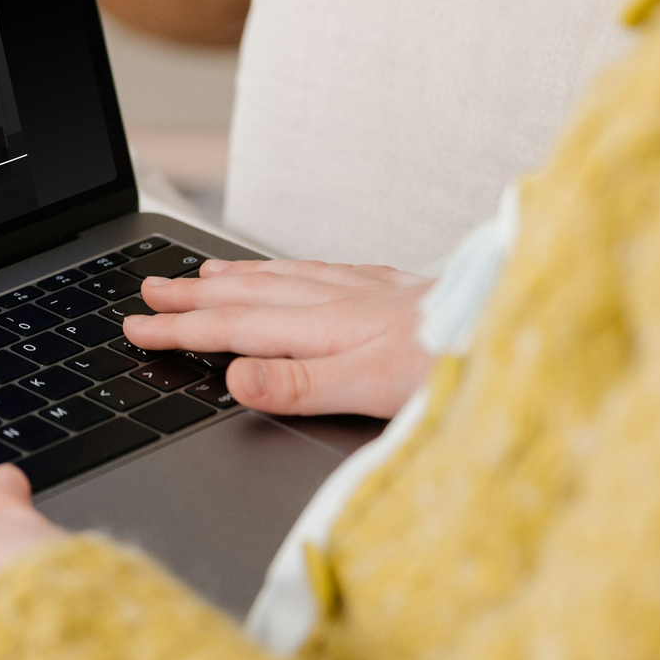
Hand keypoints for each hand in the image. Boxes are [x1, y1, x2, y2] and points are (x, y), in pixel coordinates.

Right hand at [127, 257, 431, 418]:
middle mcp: (340, 301)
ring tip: (200, 273)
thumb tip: (234, 377)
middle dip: (191, 296)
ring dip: (233, 277)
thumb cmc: (457, 366)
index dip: (181, 331)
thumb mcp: (375, 390)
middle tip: (146, 292)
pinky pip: (322, 271)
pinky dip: (288, 270)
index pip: (234, 329)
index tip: (136, 328)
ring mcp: (368, 290)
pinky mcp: (396, 288)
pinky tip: (290, 271)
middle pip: (247, 296)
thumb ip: (301, 384)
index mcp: (326, 328)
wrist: (523, 325)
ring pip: (282, 277)